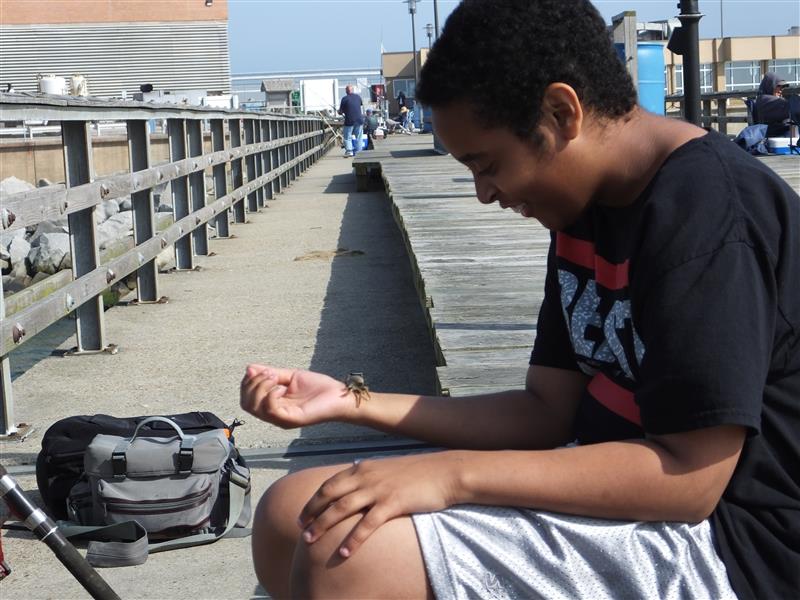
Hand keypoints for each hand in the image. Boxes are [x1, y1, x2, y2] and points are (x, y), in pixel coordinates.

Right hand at [240, 365, 354, 427]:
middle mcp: (274, 414)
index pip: (246, 398)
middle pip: (246, 404)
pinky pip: (270, 410)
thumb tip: (249, 368)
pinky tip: (282, 387)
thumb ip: (270, 374)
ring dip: (260, 387)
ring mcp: (281, 419)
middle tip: (269, 374)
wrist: (339, 396)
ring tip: (275, 379)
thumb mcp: (291, 376)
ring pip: (254, 408)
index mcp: (272, 405)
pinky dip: (271, 395)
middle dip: (252, 384)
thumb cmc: (319, 388)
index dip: (248, 382)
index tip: (263, 370)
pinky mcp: (291, 420)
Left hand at [298, 452, 459, 557]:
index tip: (302, 514)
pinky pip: (367, 524)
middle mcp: (367, 476)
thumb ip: (369, 478)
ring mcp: (379, 489)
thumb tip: (355, 489)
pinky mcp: (393, 503)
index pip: (330, 484)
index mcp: (364, 468)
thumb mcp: (387, 470)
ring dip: (323, 525)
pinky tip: (344, 552)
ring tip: (311, 540)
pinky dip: (353, 539)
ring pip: (342, 508)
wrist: (445, 472)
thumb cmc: (418, 474)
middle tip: (300, 529)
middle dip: (311, 513)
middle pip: (330, 495)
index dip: (313, 499)